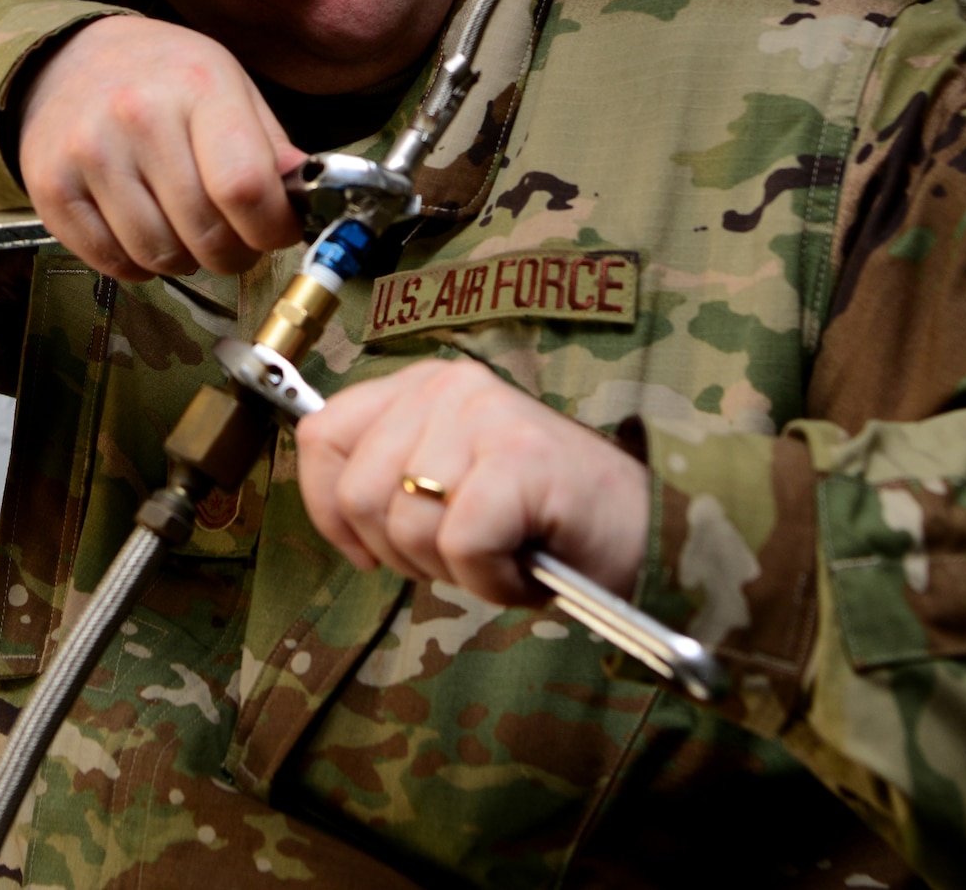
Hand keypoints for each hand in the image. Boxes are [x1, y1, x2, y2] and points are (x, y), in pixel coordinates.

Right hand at [17, 15, 304, 280]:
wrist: (69, 58)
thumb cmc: (166, 76)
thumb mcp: (231, 85)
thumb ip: (271, 145)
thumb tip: (307, 199)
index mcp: (198, 86)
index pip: (244, 186)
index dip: (272, 227)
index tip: (278, 231)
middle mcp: (138, 117)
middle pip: (204, 231)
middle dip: (234, 252)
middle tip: (236, 240)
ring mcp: (88, 154)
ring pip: (158, 255)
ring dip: (186, 260)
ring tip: (188, 232)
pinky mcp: (49, 188)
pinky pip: (111, 262)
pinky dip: (139, 265)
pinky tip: (146, 233)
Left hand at [295, 357, 649, 604]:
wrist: (643, 531)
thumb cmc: (541, 520)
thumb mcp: (449, 481)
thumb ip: (389, 474)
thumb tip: (327, 504)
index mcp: (423, 384)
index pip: (322, 435)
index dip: (329, 509)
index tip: (370, 548)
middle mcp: (450, 386)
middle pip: (358, 494)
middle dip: (401, 553)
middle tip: (461, 554)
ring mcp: (486, 416)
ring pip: (406, 524)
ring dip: (452, 569)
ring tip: (500, 554)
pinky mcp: (519, 458)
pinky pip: (462, 545)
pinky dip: (492, 580)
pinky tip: (524, 566)